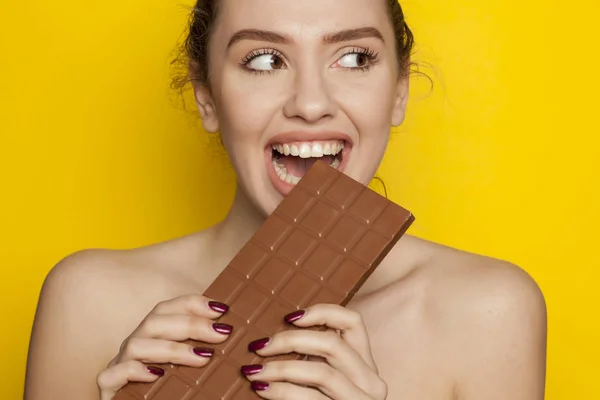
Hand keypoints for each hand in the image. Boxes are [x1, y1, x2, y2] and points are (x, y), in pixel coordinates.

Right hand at [95, 294, 231, 399]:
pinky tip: (157, 375)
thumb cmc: (171, 389)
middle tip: (221, 334)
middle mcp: (135, 344)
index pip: (167, 308)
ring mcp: (119, 364)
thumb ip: (202, 347)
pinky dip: (134, 371)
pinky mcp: (108, 386)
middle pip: (155, 321)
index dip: (193, 304)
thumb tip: (229, 331)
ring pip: (137, 345)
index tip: (222, 310)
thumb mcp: (189, 363)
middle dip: (191, 324)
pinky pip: (112, 374)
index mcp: (152, 335)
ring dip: (172, 348)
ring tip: (203, 358)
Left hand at [241, 304, 387, 398]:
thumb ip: (313, 358)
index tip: (289, 317)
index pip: (353, 322)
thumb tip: (272, 337)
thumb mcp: (325, 380)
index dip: (322, 312)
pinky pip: (311, 398)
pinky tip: (262, 387)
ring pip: (322, 372)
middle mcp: (370, 381)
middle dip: (290, 340)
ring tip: (254, 371)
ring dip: (282, 368)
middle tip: (260, 346)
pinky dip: (282, 391)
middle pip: (332, 343)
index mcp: (365, 364)